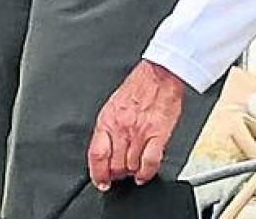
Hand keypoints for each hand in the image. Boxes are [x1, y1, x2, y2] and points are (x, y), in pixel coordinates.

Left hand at [87, 61, 184, 189]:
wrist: (159, 74)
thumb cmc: (138, 87)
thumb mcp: (113, 105)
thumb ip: (108, 129)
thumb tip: (105, 151)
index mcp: (107, 120)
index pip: (97, 155)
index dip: (97, 173)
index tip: (101, 182)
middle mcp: (122, 127)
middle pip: (114, 165)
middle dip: (117, 173)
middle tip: (121, 172)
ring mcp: (140, 132)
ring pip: (131, 167)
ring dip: (132, 172)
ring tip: (134, 168)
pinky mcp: (158, 134)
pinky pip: (149, 163)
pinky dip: (146, 173)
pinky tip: (144, 174)